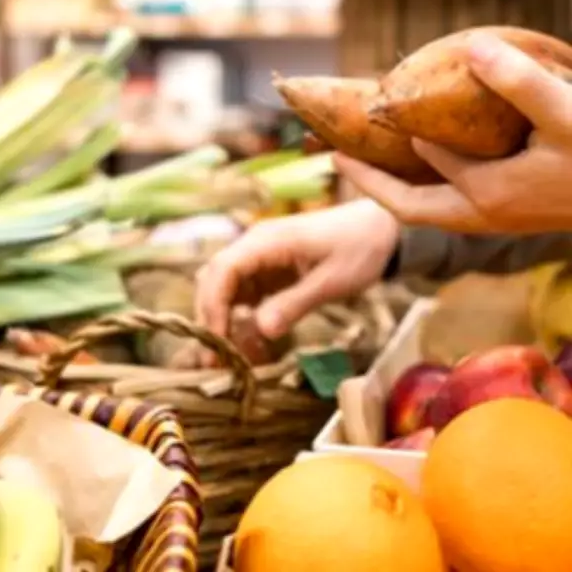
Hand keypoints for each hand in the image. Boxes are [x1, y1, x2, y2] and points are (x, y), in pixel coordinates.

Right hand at [195, 199, 399, 342]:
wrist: (381, 229)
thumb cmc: (360, 248)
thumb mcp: (333, 280)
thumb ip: (295, 303)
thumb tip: (260, 330)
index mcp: (267, 240)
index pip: (223, 270)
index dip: (213, 306)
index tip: (217, 342)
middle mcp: (255, 245)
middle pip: (215, 279)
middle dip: (210, 319)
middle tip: (214, 362)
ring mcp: (260, 257)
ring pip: (224, 288)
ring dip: (222, 321)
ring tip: (228, 360)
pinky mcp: (268, 271)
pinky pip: (244, 295)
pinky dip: (241, 320)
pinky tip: (249, 346)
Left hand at [336, 33, 571, 233]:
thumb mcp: (568, 114)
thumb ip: (519, 82)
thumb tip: (470, 46)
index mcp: (485, 195)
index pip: (416, 172)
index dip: (381, 151)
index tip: (349, 127)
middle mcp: (484, 215)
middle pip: (408, 208)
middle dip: (370, 184)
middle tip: (335, 160)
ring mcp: (500, 218)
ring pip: (431, 209)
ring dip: (397, 186)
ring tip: (373, 159)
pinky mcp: (514, 211)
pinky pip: (453, 203)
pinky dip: (429, 182)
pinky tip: (427, 158)